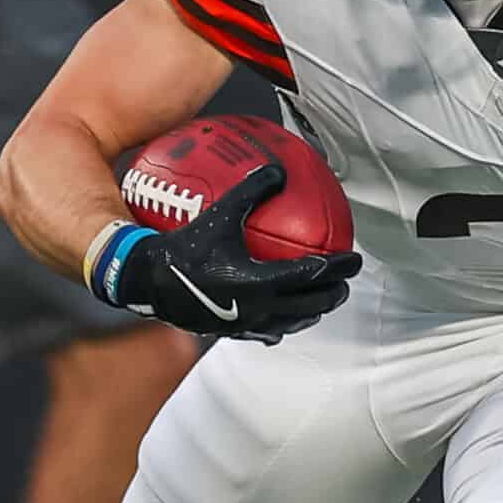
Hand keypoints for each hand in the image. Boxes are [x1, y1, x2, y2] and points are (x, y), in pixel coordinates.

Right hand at [112, 164, 360, 343]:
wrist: (147, 282)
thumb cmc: (182, 247)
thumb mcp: (219, 214)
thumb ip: (251, 191)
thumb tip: (278, 170)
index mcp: (261, 282)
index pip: (314, 275)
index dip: (339, 267)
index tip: (354, 260)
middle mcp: (259, 308)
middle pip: (311, 304)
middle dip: (333, 293)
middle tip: (345, 281)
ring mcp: (247, 325)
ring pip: (292, 322)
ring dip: (312, 311)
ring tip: (322, 301)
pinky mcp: (232, 332)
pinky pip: (268, 331)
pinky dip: (284, 324)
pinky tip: (283, 320)